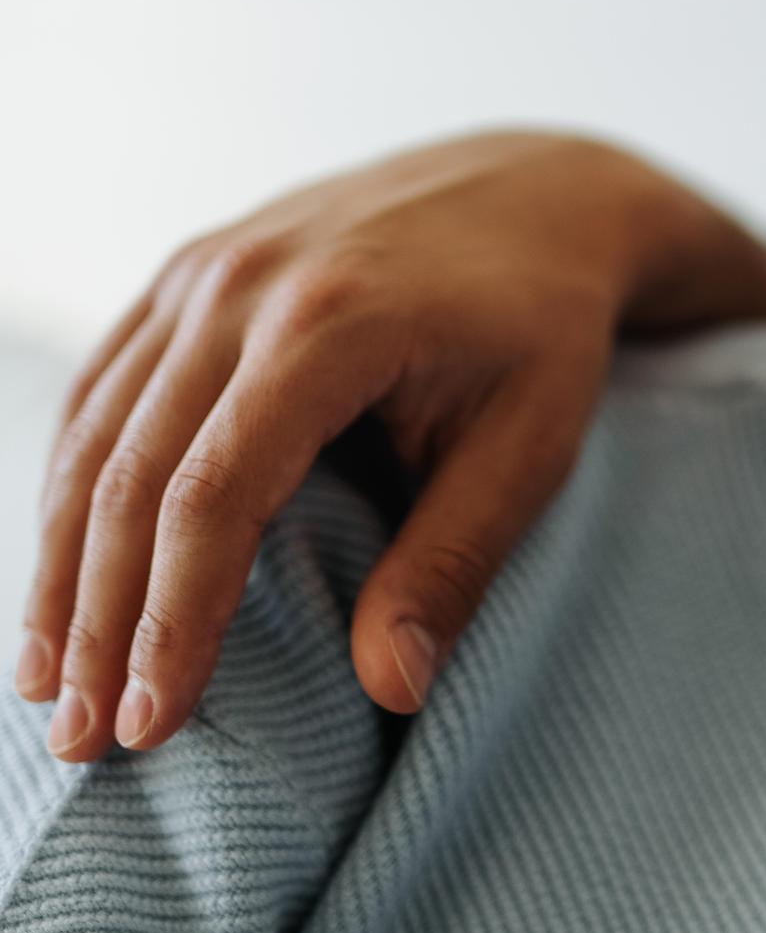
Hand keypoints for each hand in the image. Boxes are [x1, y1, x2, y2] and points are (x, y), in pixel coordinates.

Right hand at [20, 129, 765, 760]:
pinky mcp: (192, 268)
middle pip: (129, 474)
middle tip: (77, 741)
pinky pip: (104, 384)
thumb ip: (455, 560)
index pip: (212, 495)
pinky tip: (63, 568)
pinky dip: (72, 482)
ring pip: (92, 432)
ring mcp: (206, 266)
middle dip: (96, 618)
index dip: (170, 621)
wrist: (544, 191)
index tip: (149, 728)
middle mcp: (243, 283)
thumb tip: (390, 691)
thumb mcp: (533, 442)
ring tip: (45, 683)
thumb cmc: (548, 326)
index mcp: (330, 322)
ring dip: (60, 564)